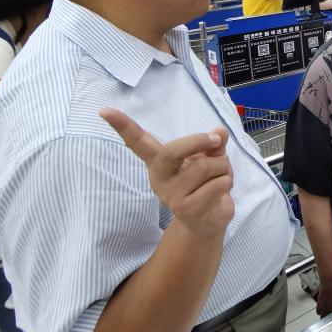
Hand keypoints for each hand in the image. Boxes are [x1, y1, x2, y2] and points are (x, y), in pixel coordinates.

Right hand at [101, 108, 233, 239]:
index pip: (138, 142)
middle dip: (198, 141)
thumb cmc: (206, 184)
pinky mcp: (187, 209)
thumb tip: (220, 131)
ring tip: (218, 178)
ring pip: (206, 166)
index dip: (123, 126)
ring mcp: (171, 196)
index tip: (104, 111)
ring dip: (223, 168)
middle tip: (215, 140)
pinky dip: (227, 182)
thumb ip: (213, 145)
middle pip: (171, 151)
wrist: (208, 221)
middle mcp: (160, 177)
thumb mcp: (211, 158)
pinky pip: (217, 184)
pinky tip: (219, 193)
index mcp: (160, 162)